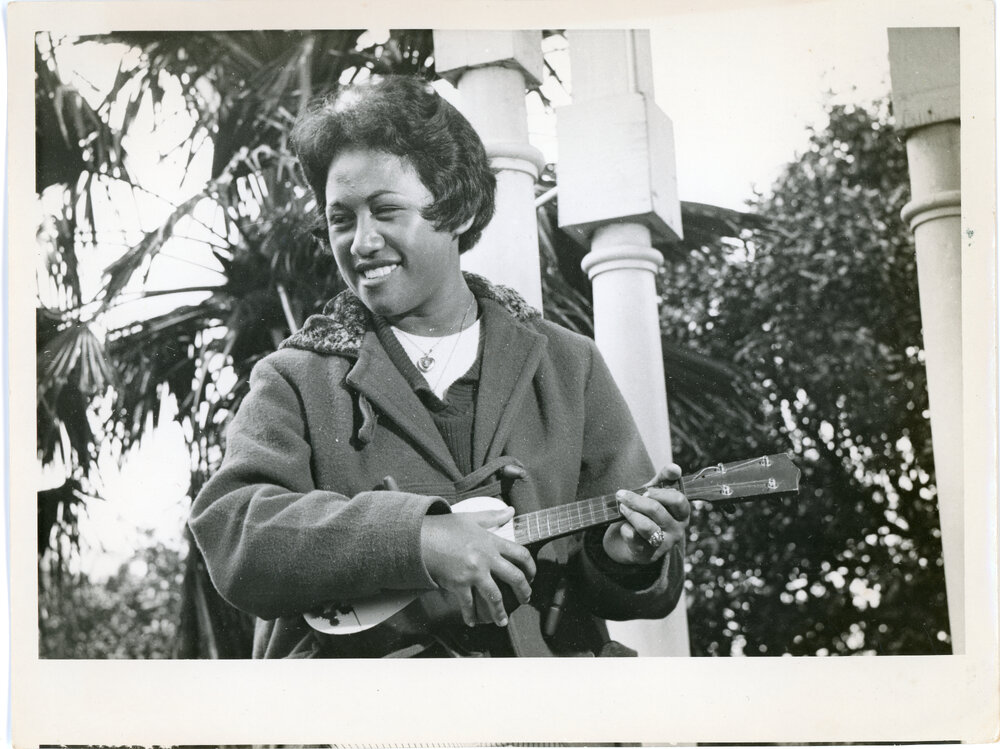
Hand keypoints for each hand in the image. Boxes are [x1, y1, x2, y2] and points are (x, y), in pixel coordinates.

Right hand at [420, 507, 535, 626]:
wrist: (420, 538)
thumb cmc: (444, 528)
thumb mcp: (470, 518)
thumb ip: (493, 516)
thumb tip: (510, 511)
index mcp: (491, 542)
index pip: (520, 554)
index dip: (531, 567)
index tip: (532, 576)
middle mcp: (486, 558)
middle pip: (515, 578)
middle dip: (524, 592)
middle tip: (525, 600)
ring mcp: (474, 573)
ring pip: (495, 596)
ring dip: (500, 611)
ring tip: (502, 620)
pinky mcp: (459, 584)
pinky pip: (468, 604)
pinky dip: (470, 615)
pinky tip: (472, 622)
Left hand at [602, 463, 690, 564]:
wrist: (632, 540)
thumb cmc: (646, 512)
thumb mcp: (654, 493)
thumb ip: (664, 478)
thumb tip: (675, 468)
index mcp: (682, 514)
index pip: (679, 500)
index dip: (660, 492)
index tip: (645, 490)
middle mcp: (677, 530)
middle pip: (657, 510)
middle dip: (636, 500)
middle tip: (621, 494)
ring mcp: (664, 544)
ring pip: (646, 526)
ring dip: (630, 513)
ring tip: (621, 507)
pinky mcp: (648, 555)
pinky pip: (634, 537)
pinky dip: (625, 528)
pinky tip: (623, 525)